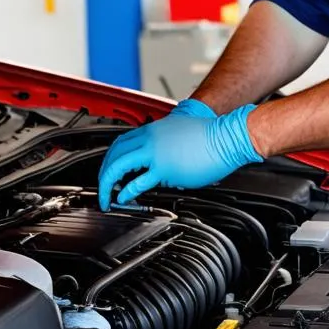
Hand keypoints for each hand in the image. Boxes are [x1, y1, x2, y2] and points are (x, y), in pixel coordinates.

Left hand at [97, 99, 261, 209]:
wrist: (226, 136)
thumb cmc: (209, 136)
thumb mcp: (179, 133)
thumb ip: (162, 146)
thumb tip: (155, 163)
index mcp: (153, 130)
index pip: (120, 143)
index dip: (110, 159)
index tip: (109, 171)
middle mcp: (150, 138)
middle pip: (114, 154)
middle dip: (103, 172)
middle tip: (102, 187)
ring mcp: (156, 152)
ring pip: (119, 165)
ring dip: (107, 182)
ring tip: (106, 197)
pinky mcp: (165, 167)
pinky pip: (138, 181)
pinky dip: (126, 191)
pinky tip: (123, 198)